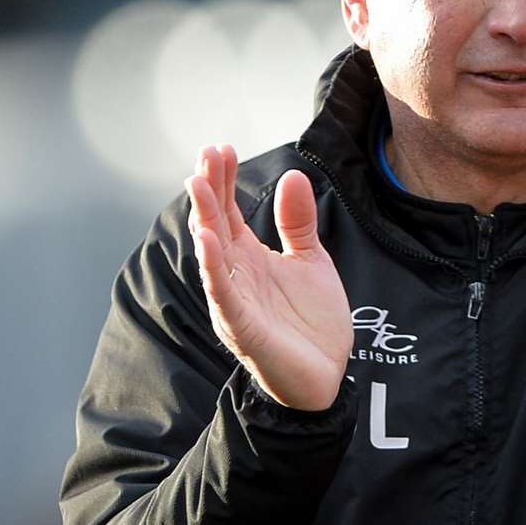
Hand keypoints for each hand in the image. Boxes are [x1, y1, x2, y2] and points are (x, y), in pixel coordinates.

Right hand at [185, 145, 351, 410]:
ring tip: (197, 183)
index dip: (224, 180)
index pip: (228, 211)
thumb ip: (298, 222)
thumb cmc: (313, 322)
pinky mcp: (242, 326)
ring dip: (203, 218)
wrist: (327, 376)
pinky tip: (208, 239)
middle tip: (206, 153)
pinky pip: (222, 292)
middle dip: (209, 188)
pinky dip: (213, 266)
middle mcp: (236, 274)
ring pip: (212, 254)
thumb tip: (293, 175)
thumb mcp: (311, 260)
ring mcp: (235, 300)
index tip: (222, 148)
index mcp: (250, 257)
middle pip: (215, 224)